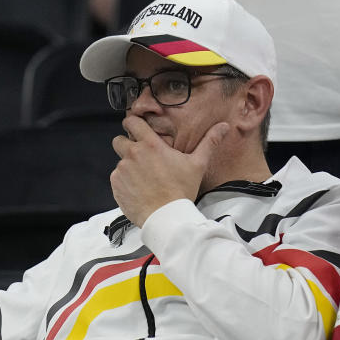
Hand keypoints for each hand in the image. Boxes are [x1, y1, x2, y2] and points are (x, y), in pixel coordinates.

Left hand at [110, 116, 229, 225]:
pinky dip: (125, 182)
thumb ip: (209, 142)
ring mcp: (122, 170)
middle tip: (142, 157)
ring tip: (145, 179)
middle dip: (127, 145)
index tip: (137, 129)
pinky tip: (140, 189)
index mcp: (150, 145)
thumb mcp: (198, 164)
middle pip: (119, 141)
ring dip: (129, 166)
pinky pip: (117, 179)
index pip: (132, 122)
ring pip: (120, 162)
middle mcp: (132, 154)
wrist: (167, 217)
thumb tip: (223, 126)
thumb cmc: (182, 190)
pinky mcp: (116, 186)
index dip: (133, 123)